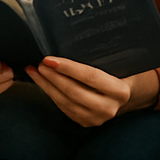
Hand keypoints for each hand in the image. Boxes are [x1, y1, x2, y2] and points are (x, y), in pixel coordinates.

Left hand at [25, 57, 149, 126]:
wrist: (125, 95)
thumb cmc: (119, 72)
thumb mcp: (116, 63)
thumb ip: (102, 55)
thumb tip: (75, 37)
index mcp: (120, 91)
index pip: (90, 77)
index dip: (68, 68)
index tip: (49, 59)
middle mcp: (109, 108)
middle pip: (74, 92)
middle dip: (53, 77)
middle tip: (39, 63)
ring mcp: (96, 119)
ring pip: (65, 102)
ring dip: (46, 86)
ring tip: (34, 70)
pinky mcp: (85, 122)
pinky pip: (63, 108)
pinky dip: (50, 94)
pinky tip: (41, 82)